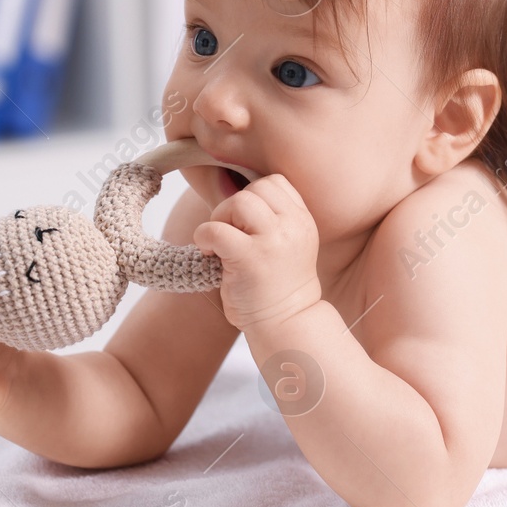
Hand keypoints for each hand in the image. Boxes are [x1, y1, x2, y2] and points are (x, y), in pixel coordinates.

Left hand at [193, 175, 321, 330]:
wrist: (287, 324)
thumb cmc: (279, 287)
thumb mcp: (287, 244)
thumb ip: (272, 219)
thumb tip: (231, 196)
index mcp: (302, 220)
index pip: (275, 182)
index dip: (253, 196)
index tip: (245, 222)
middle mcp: (293, 226)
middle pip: (254, 189)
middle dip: (233, 207)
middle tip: (230, 234)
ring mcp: (273, 241)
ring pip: (238, 201)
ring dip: (220, 218)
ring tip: (221, 243)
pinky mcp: (250, 258)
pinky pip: (216, 229)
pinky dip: (204, 237)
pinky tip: (209, 253)